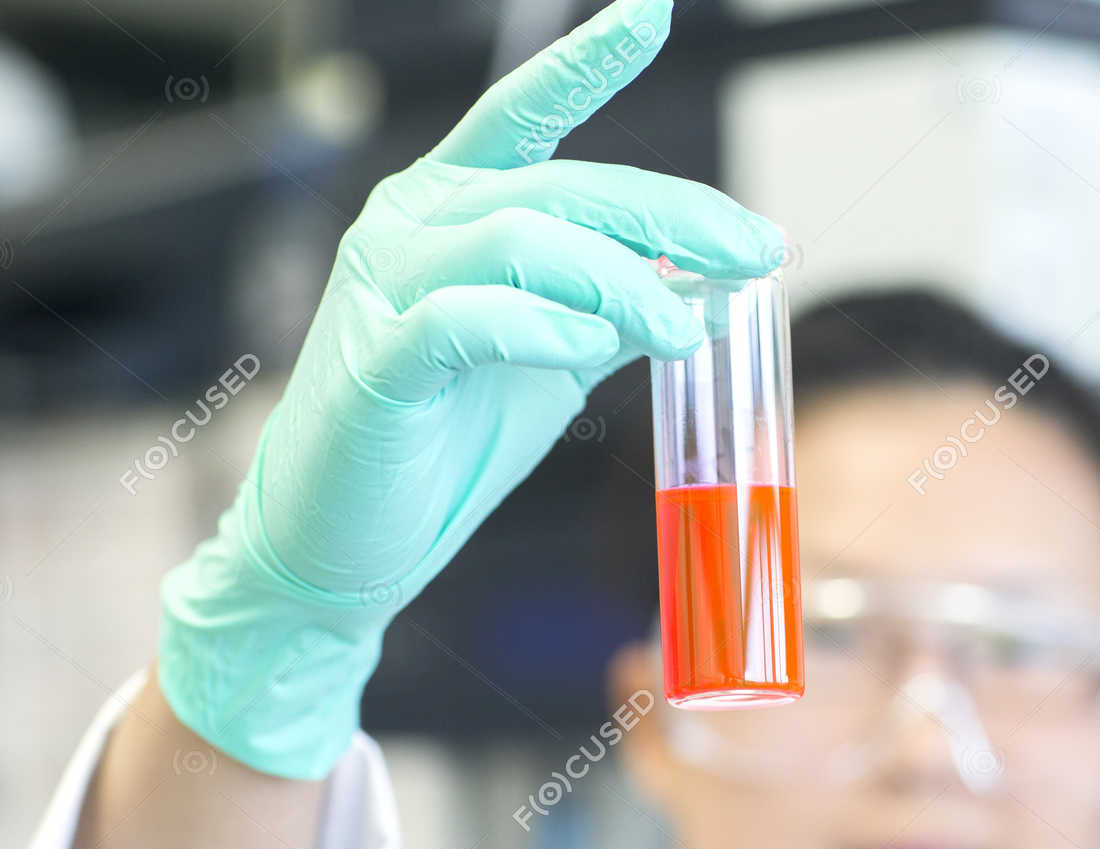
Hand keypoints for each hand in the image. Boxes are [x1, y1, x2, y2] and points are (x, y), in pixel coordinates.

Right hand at [158, 0, 783, 777]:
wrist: (346, 544)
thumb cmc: (442, 448)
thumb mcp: (550, 364)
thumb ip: (609, 311)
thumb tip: (701, 282)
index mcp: (450, 210)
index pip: (526, 118)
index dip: (586, 60)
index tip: (652, 8)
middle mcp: (411, 224)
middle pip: (559, 186)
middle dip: (670, 215)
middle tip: (753, 254)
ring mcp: (385, 286)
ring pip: (521, 239)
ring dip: (622, 281)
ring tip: (683, 330)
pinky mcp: (376, 361)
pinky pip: (468, 318)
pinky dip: (541, 329)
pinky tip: (589, 351)